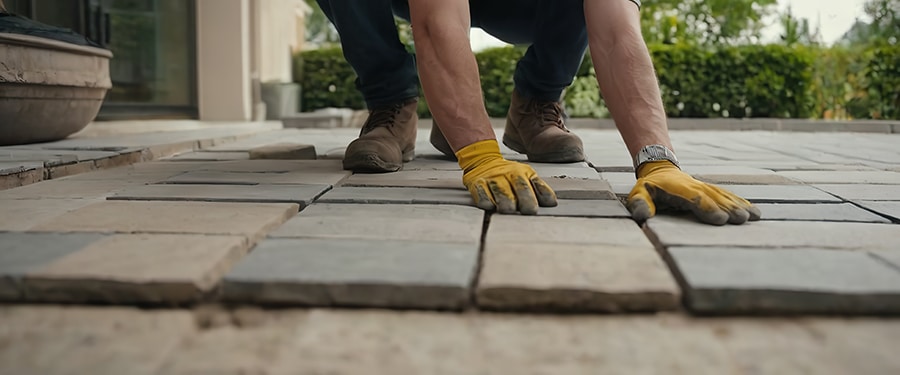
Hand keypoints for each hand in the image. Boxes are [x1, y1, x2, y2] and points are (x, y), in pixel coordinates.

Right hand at [456, 140, 556, 213]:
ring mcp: (492, 179)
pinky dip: (487, 203)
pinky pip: (482, 196)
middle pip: (519, 189)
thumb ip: (539, 188)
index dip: (536, 197)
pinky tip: (491, 207)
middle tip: (528, 212)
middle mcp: (507, 174)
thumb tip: (552, 203)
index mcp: (522, 172)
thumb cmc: (508, 174)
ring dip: (506, 204)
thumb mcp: (526, 176)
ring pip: (501, 194)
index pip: (531, 185)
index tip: (536, 209)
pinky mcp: (477, 184)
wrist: (482, 161)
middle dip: (525, 202)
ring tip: (510, 211)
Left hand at [627, 161, 760, 224]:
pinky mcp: (712, 190)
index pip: (694, 198)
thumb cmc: (649, 187)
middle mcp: (695, 187)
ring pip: (724, 196)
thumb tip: (643, 216)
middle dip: (728, 209)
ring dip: (739, 206)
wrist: (661, 169)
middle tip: (742, 219)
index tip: (721, 219)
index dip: (707, 207)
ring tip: (753, 216)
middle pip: (714, 198)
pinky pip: (729, 196)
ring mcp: (705, 187)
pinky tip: (755, 212)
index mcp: (677, 189)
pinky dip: (742, 203)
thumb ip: (640, 204)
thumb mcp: (638, 194)